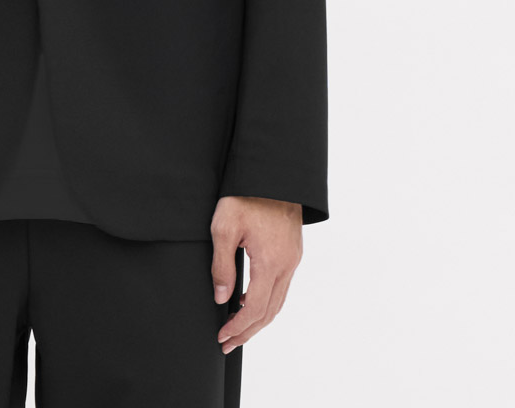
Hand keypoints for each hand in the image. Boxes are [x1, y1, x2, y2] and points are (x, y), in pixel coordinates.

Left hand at [210, 195, 302, 352]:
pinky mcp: (293, 251)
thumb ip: (222, 265)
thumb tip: (221, 297)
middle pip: (270, 312)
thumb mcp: (224, 226)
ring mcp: (293, 259)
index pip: (255, 308)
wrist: (272, 173)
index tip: (222, 336)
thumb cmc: (246, 195)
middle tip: (227, 342)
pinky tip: (252, 301)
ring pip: (279, 301)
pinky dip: (267, 302)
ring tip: (238, 329)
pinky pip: (282, 287)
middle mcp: (287, 265)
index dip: (238, 326)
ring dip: (259, 319)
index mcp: (271, 262)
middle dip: (248, 331)